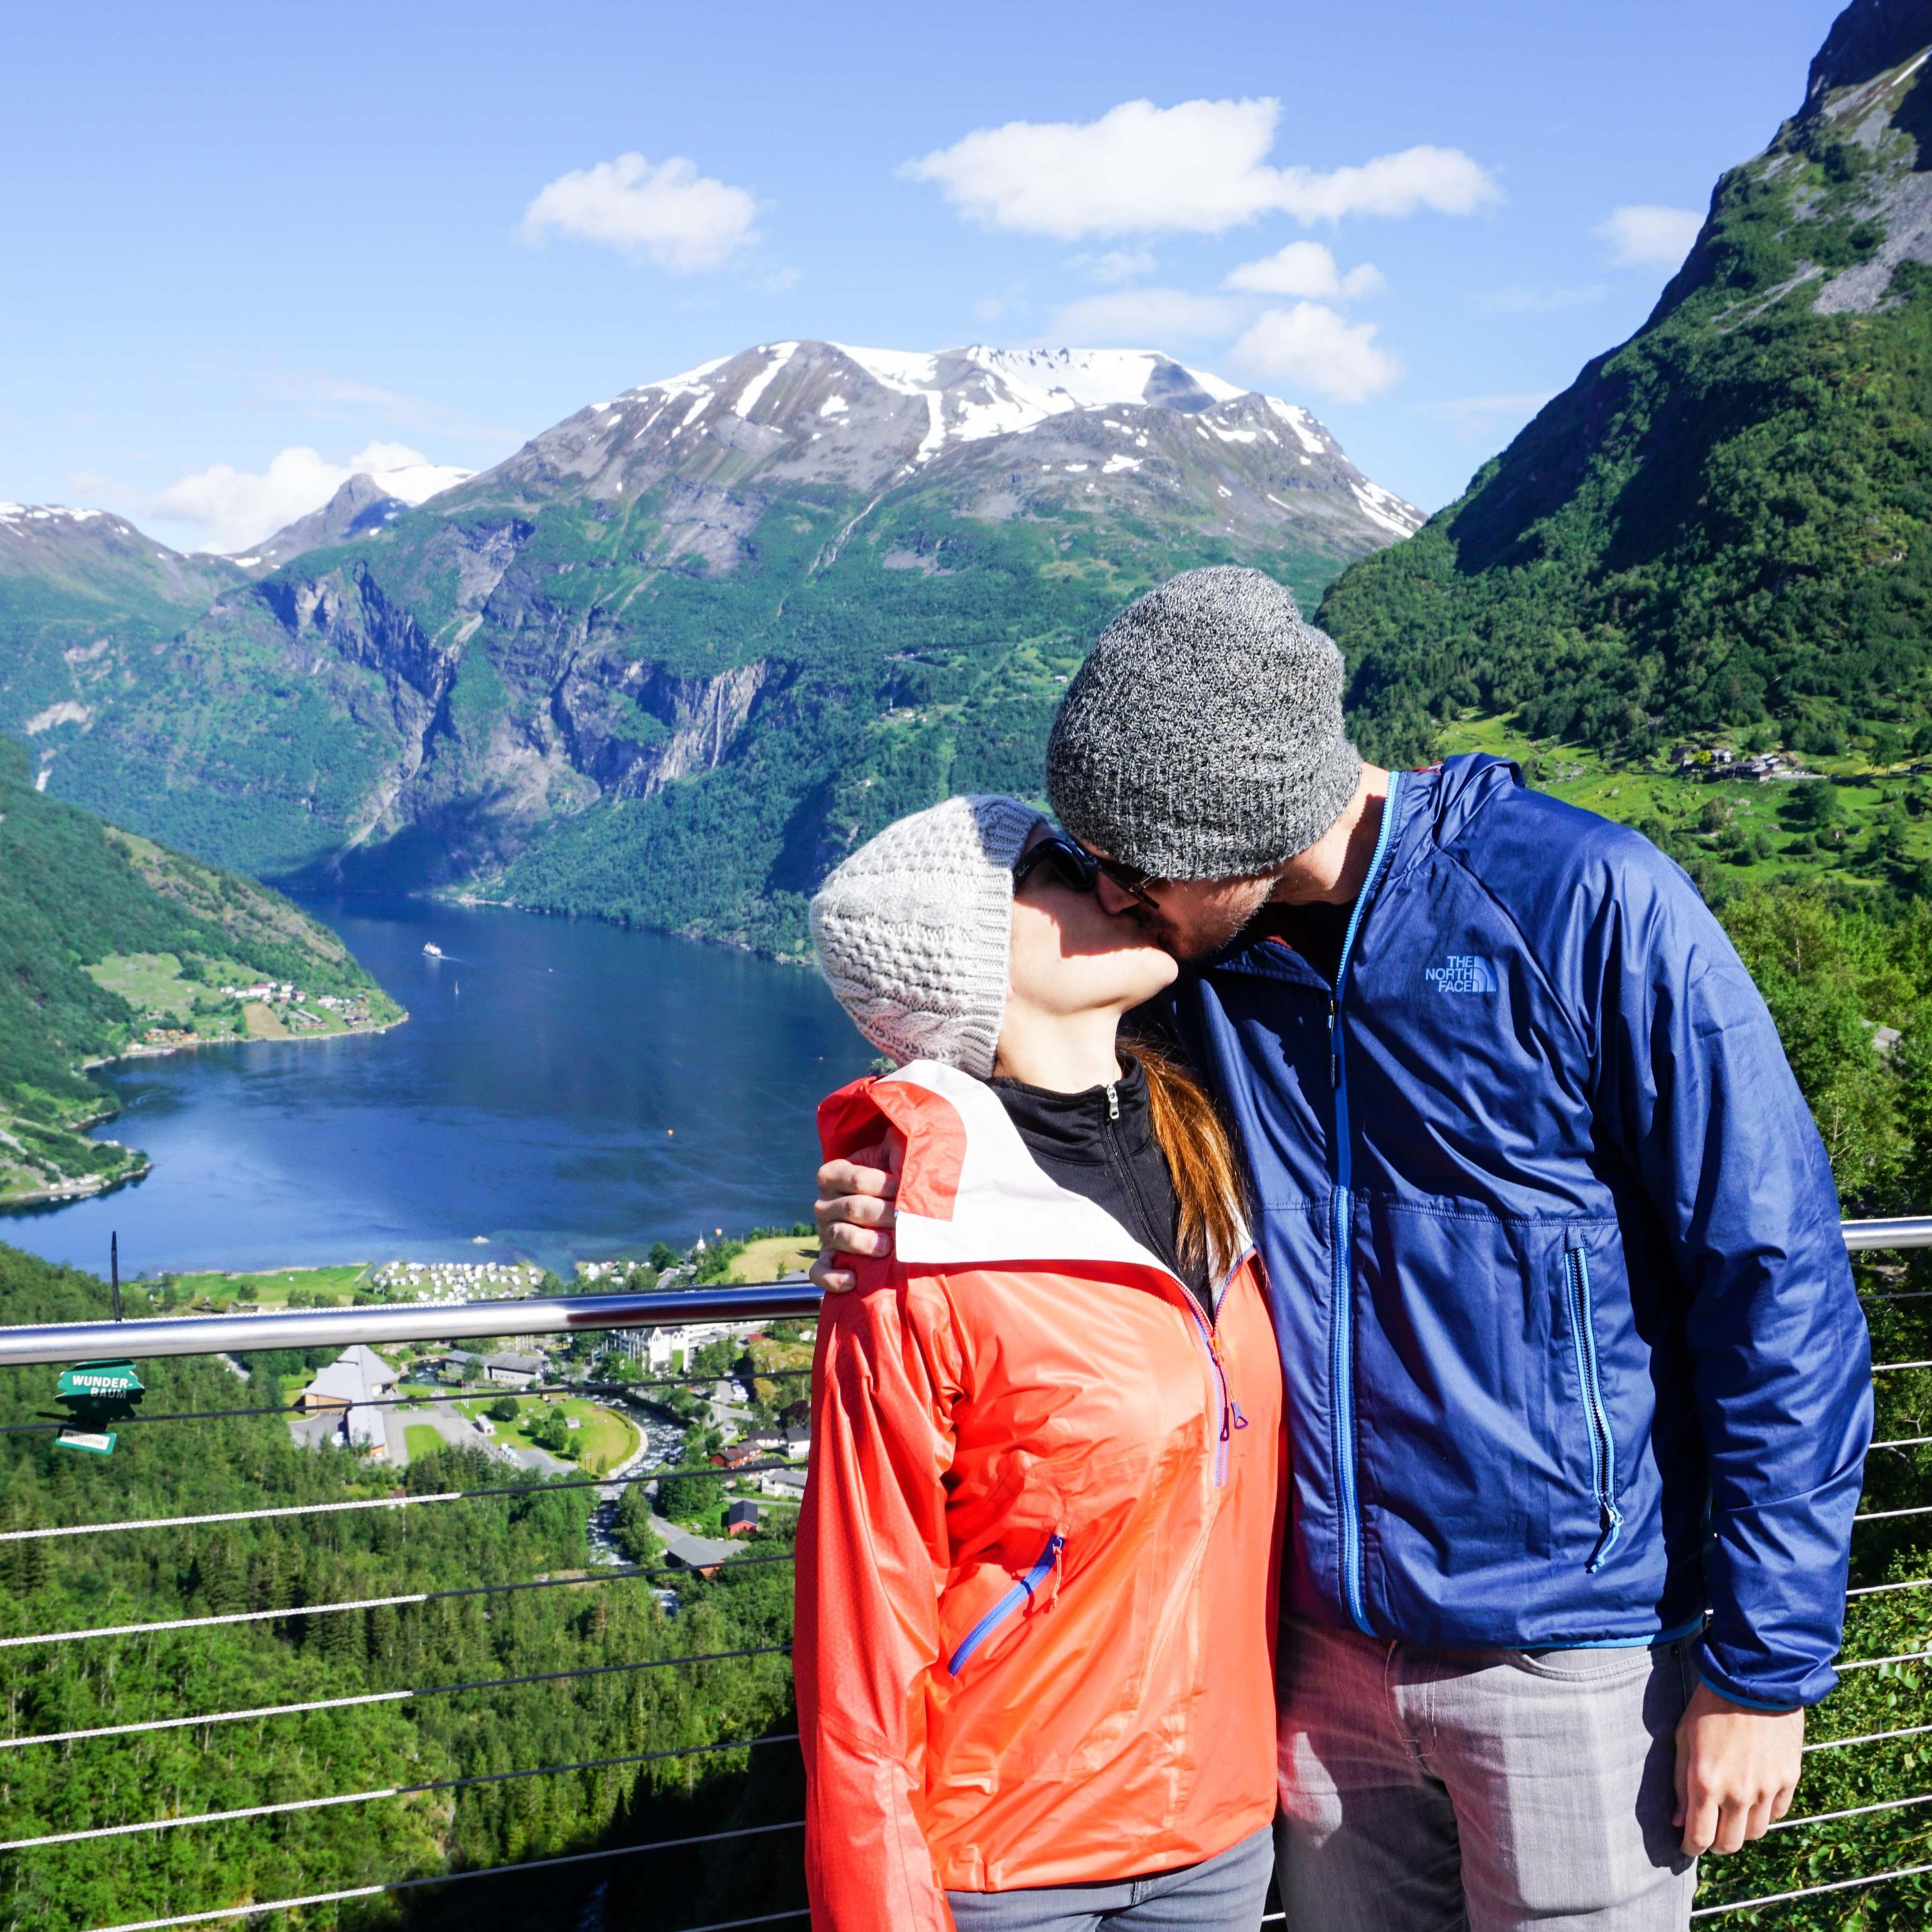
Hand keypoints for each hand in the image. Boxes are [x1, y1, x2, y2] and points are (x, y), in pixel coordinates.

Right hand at [810, 1147, 898, 1294]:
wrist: (897, 1218)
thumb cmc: (896, 1182)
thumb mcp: (894, 1158)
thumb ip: (897, 1147)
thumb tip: (904, 1141)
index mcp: (833, 1174)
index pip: (852, 1178)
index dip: (879, 1183)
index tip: (904, 1188)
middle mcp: (824, 1203)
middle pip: (850, 1208)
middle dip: (880, 1213)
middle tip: (903, 1219)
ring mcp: (824, 1233)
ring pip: (837, 1237)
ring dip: (864, 1242)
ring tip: (888, 1246)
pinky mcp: (828, 1261)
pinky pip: (820, 1272)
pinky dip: (834, 1278)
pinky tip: (854, 1279)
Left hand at [1673, 1680, 1802, 1856]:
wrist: (1753, 1679)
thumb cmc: (1710, 1705)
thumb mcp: (1683, 1738)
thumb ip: (1680, 1783)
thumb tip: (1678, 1821)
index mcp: (1706, 1781)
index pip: (1700, 1836)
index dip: (1691, 1847)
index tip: (1687, 1845)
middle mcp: (1738, 1792)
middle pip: (1730, 1843)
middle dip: (1716, 1845)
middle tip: (1708, 1834)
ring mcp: (1767, 1788)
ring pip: (1756, 1833)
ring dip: (1741, 1830)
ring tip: (1730, 1815)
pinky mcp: (1789, 1780)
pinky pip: (1777, 1813)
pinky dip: (1763, 1813)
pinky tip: (1753, 1798)